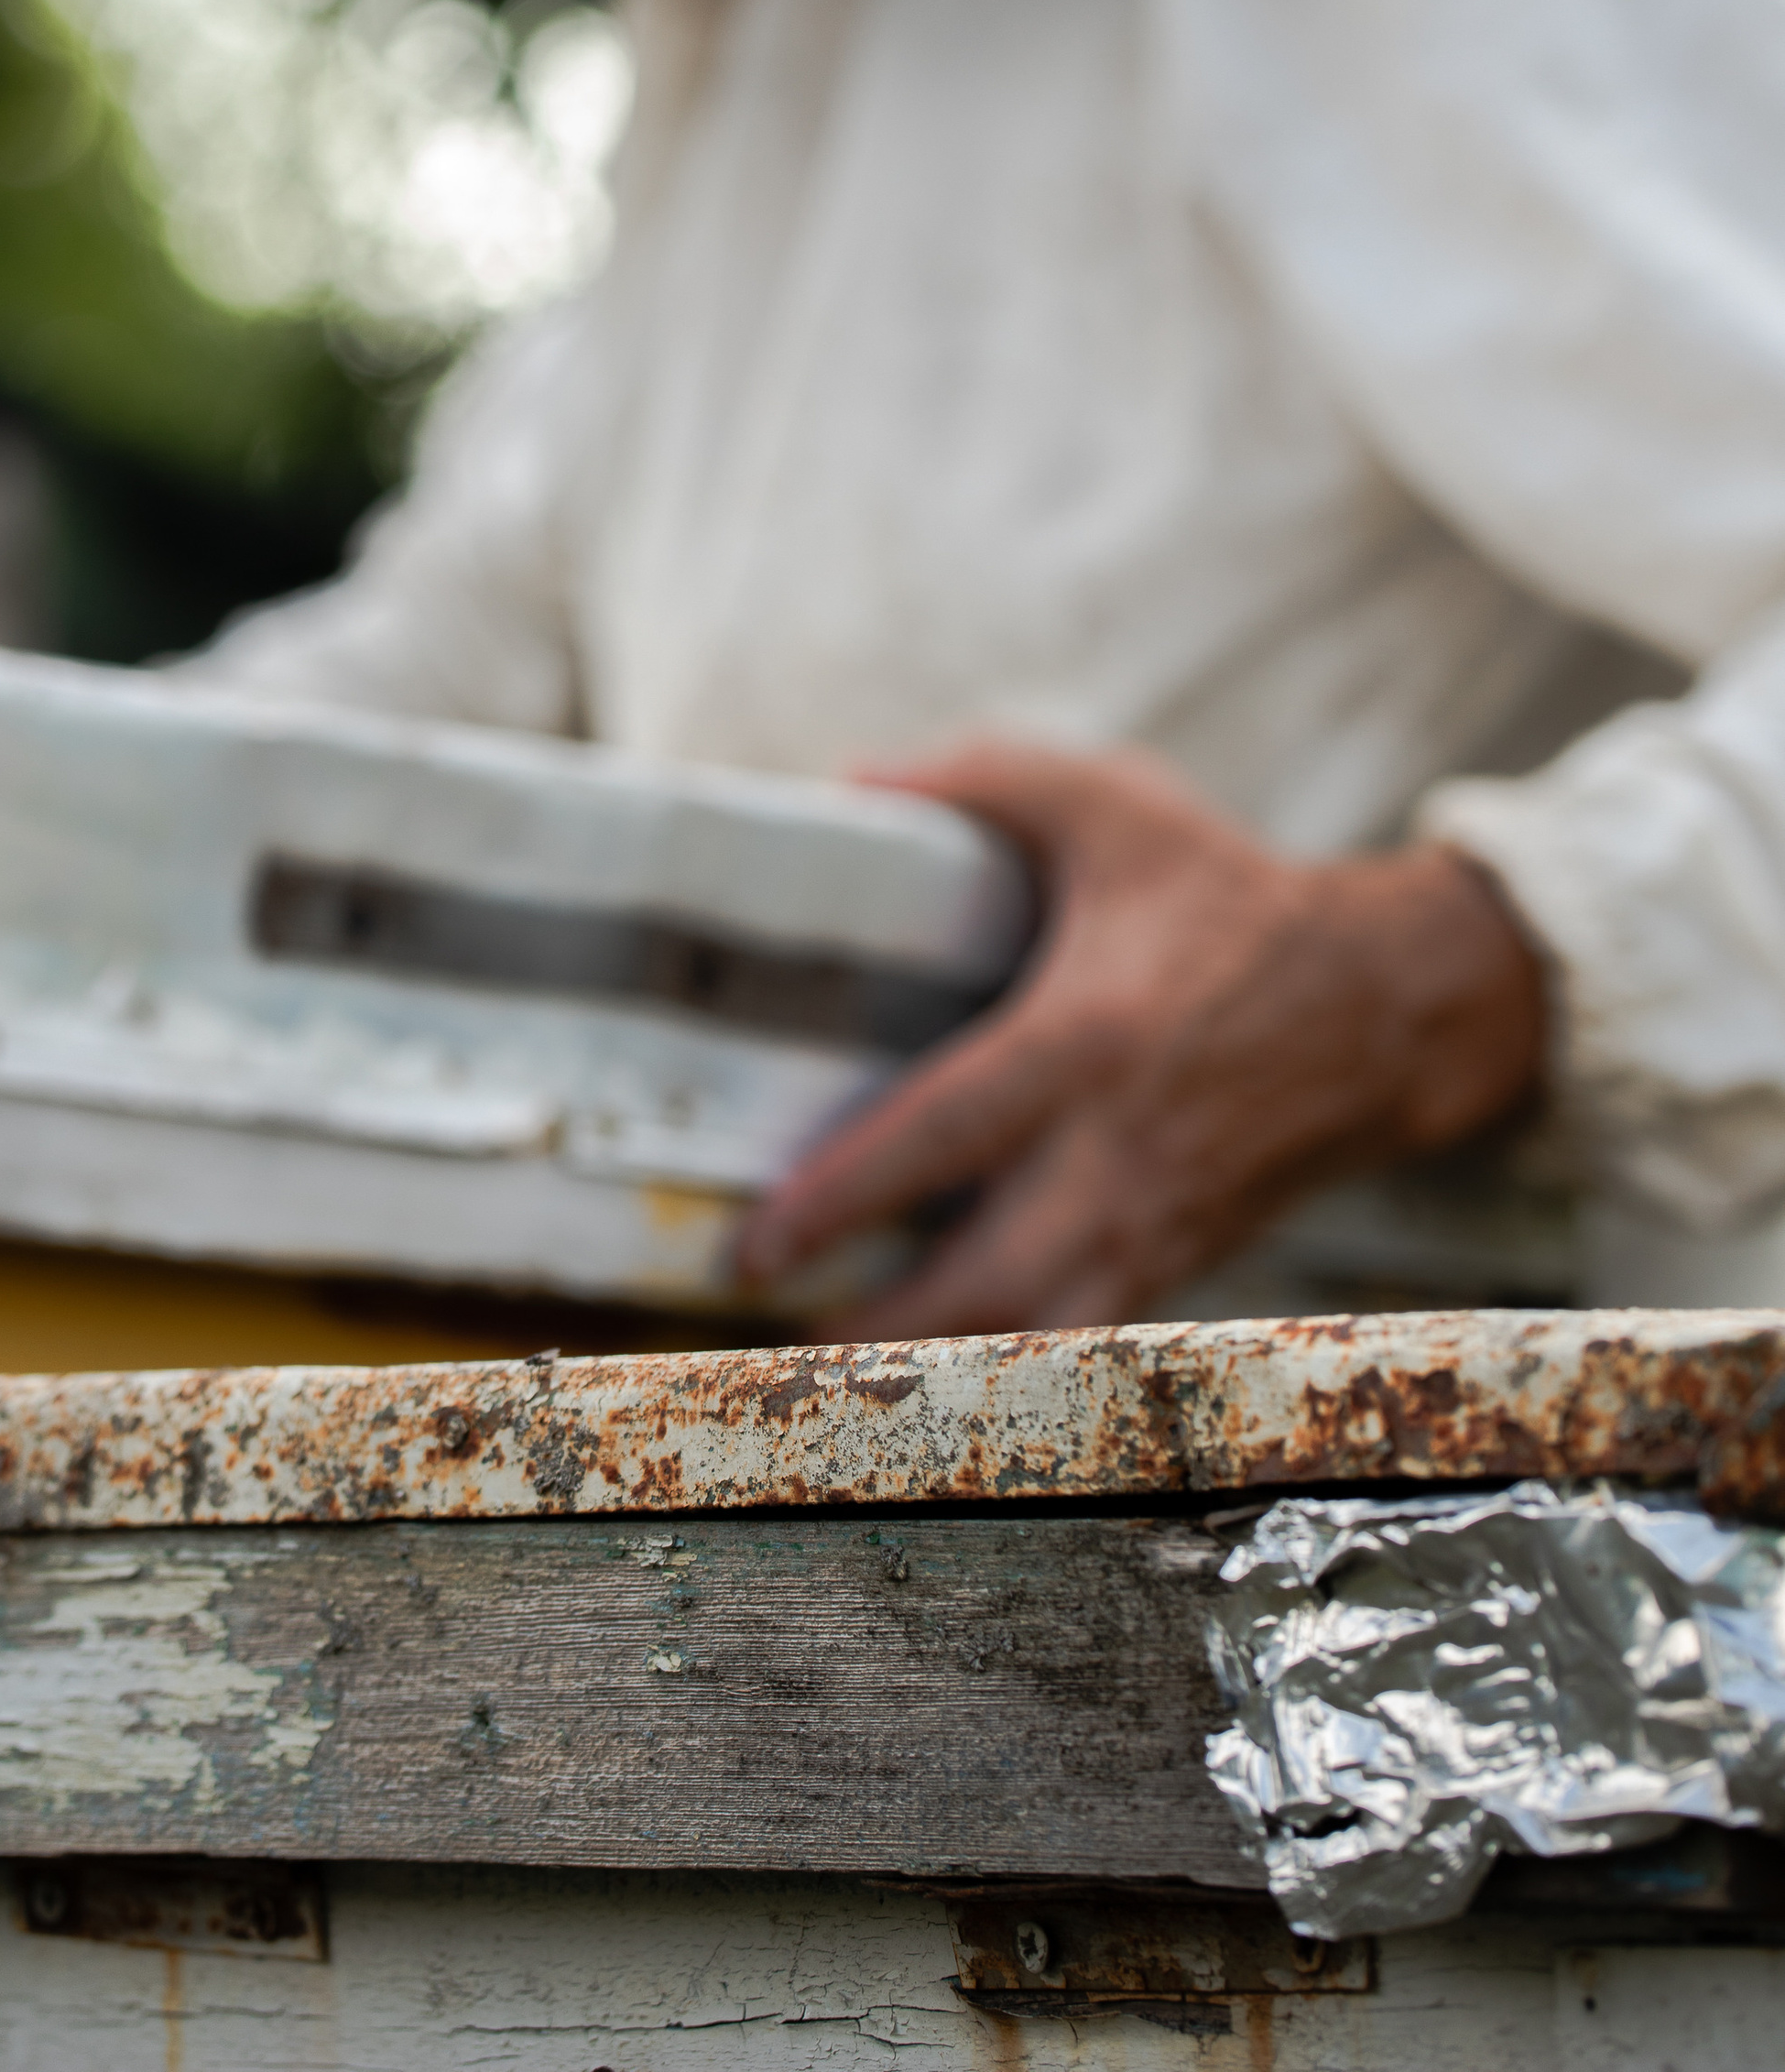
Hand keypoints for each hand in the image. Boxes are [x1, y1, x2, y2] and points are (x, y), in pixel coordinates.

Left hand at [734, 735, 1548, 1336]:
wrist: (1390, 1001)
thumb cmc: (1234, 898)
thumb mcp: (1114, 806)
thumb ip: (984, 780)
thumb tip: (855, 784)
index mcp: (1088, 1038)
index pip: (947, 1133)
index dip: (845, 1196)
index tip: (760, 1238)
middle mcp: (1122, 1149)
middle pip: (986, 1277)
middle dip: (877, 1326)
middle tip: (776, 1334)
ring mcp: (1160, 1218)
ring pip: (1038, 1332)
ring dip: (937, 1360)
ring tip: (837, 1372)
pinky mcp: (1188, 1256)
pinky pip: (1088, 1336)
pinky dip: (1012, 1355)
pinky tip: (942, 1354)